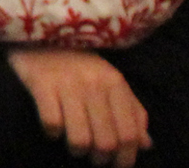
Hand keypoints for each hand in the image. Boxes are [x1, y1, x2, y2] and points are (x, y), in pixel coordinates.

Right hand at [7, 46, 150, 166]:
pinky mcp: (41, 84)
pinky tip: (53, 130)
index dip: (125, 158)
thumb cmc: (80, 63)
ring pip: (80, 138)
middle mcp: (95, 84)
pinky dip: (52, 133)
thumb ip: (132, 111)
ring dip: (78, 150)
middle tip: (94, 159)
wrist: (42, 33)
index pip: (129, 134)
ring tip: (75, 147)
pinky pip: (52, 123)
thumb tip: (146, 144)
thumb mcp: (111, 82)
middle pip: (106, 141)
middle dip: (100, 158)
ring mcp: (67, 84)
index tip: (117, 165)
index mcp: (116, 84)